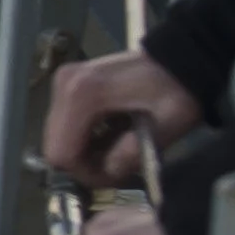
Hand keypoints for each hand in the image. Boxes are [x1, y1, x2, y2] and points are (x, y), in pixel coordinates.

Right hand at [46, 48, 199, 183]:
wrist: (179, 57)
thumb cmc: (177, 90)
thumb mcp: (169, 124)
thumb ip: (136, 151)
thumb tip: (110, 171)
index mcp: (83, 93)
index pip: (62, 153)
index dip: (86, 174)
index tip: (116, 176)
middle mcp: (64, 85)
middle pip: (54, 148)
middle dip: (84, 165)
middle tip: (117, 167)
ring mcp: (63, 82)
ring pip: (56, 139)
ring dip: (83, 153)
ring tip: (115, 151)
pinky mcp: (67, 84)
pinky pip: (63, 126)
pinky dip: (82, 138)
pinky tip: (107, 135)